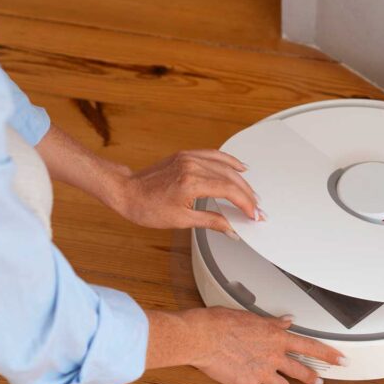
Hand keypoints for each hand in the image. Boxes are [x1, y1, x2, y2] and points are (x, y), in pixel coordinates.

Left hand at [115, 150, 262, 237]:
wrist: (126, 192)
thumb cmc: (147, 207)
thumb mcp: (181, 220)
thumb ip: (211, 222)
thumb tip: (230, 228)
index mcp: (191, 183)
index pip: (229, 191)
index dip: (245, 204)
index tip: (253, 215)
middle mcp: (191, 166)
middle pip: (230, 178)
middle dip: (247, 195)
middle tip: (256, 209)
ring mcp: (189, 158)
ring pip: (224, 166)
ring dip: (241, 180)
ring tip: (252, 194)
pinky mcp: (185, 155)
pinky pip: (213, 155)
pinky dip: (228, 161)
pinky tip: (239, 167)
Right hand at [181, 307, 345, 383]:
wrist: (203, 337)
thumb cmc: (221, 322)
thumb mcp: (251, 316)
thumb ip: (271, 322)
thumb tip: (285, 320)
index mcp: (276, 337)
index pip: (310, 346)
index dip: (329, 354)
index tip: (341, 360)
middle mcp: (273, 356)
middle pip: (300, 369)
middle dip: (312, 376)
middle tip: (319, 380)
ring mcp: (262, 373)